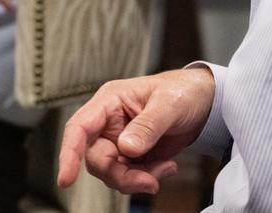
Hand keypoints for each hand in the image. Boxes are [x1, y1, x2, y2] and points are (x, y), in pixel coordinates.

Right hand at [57, 67, 215, 194]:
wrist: (205, 103)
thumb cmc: (183, 91)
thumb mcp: (169, 104)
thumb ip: (147, 126)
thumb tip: (126, 148)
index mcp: (109, 102)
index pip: (79, 127)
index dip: (68, 153)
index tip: (66, 179)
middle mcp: (109, 123)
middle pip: (96, 158)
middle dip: (120, 175)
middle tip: (149, 181)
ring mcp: (120, 141)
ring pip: (112, 172)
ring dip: (136, 179)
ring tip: (165, 169)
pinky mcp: (133, 156)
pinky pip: (130, 177)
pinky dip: (147, 179)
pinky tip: (167, 167)